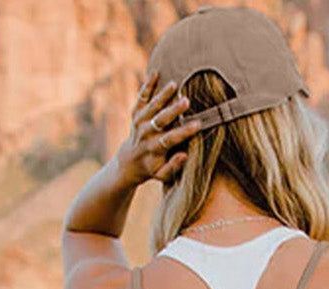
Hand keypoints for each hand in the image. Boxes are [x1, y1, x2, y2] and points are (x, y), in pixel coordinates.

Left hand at [117, 67, 200, 187]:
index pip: (171, 139)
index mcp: (154, 149)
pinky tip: (155, 73)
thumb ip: (173, 167)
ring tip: (174, 84)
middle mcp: (146, 134)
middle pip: (160, 120)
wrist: (130, 162)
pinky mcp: (135, 113)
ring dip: (163, 95)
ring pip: (151, 106)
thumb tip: (184, 155)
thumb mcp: (162, 175)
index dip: (184, 132)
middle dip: (173, 110)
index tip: (198, 124)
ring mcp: (139, 121)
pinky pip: (141, 97)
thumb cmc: (152, 168)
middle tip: (186, 101)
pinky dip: (147, 85)